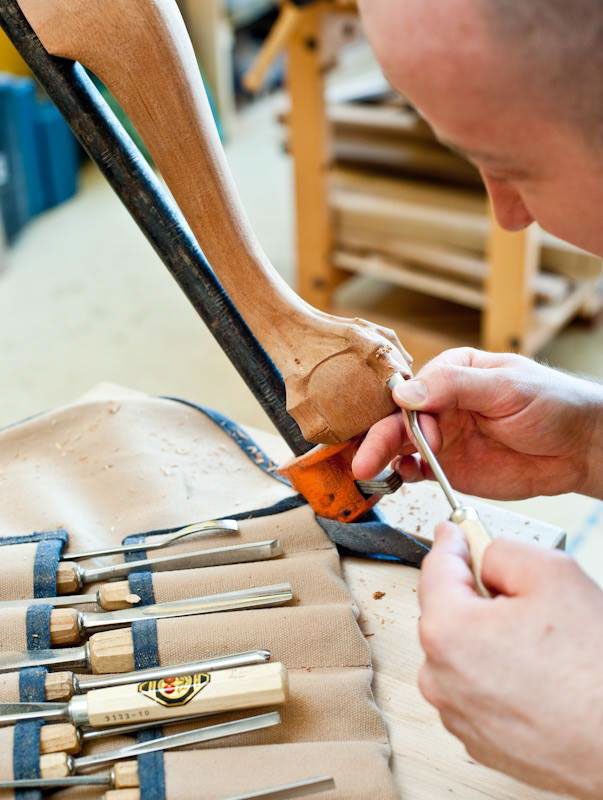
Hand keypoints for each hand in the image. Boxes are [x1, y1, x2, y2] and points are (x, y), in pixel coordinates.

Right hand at [353, 347, 602, 499]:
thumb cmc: (552, 404)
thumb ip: (455, 386)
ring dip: (383, 456)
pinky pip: (417, 470)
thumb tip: (406, 392)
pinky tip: (401, 476)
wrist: (579, 448)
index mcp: (453, 373)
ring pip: (401, 445)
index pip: (415, 387)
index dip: (407, 407)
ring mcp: (444, 437)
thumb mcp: (506, 386)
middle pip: (399, 418)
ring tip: (369, 470)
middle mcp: (442, 404)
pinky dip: (404, 474)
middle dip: (380, 438)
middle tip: (365, 460)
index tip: (411, 422)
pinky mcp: (449, 467)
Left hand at [419, 524, 602, 797]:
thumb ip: (504, 551)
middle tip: (515, 590)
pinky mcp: (477, 739)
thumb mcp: (553, 575)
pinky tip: (533, 673)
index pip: (436, 568)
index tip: (453, 532)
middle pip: (446, 611)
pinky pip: (474, 687)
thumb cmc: (595, 674)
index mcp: (447, 631)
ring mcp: (457, 712)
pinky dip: (493, 673)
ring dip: (484, 637)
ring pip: (459, 652)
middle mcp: (440, 676)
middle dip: (474, 594)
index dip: (451, 542)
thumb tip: (484, 557)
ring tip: (536, 642)